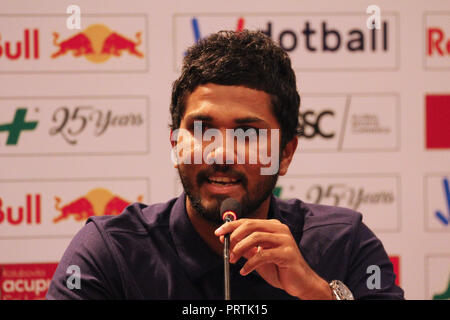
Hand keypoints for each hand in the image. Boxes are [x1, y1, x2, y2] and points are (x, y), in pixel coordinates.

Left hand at [215, 218, 332, 299]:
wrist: (300, 283)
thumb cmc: (279, 268)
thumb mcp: (258, 256)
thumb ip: (245, 247)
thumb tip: (225, 239)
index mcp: (273, 227)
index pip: (248, 221)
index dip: (231, 226)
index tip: (218, 232)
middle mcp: (280, 229)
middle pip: (251, 225)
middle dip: (234, 235)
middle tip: (225, 247)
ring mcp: (285, 240)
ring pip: (256, 237)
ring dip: (240, 249)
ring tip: (233, 260)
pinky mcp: (288, 253)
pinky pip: (263, 255)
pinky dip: (250, 263)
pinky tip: (244, 271)